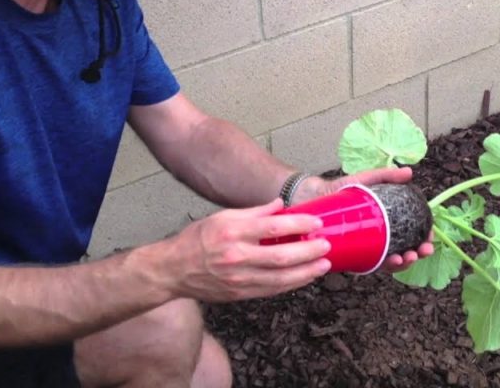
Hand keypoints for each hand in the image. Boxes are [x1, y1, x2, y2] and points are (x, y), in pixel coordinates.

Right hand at [165, 199, 330, 302]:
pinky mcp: (240, 294)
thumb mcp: (222, 217)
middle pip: (282, 256)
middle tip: (326, 245)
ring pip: (281, 279)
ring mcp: (239, 279)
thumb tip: (280, 205)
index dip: (299, 225)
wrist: (173, 270)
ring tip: (323, 265)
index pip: (273, 227)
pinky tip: (304, 278)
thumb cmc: (197, 240)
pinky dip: (291, 284)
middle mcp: (237, 256)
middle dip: (309, 252)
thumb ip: (254, 212)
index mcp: (233, 231)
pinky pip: (272, 290)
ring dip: (306, 272)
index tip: (316, 223)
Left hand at [292, 167, 434, 273]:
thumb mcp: (364, 180)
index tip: (429, 240)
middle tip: (420, 252)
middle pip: (402, 253)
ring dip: (400, 265)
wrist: (311, 196)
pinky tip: (386, 262)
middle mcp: (376, 240)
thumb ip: (385, 176)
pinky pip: (366, 266)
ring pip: (386, 263)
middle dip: (416, 256)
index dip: (423, 242)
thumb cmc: (339, 189)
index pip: (409, 237)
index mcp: (385, 226)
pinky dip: (378, 267)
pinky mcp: (348, 255)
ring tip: (404, 258)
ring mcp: (363, 249)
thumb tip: (409, 172)